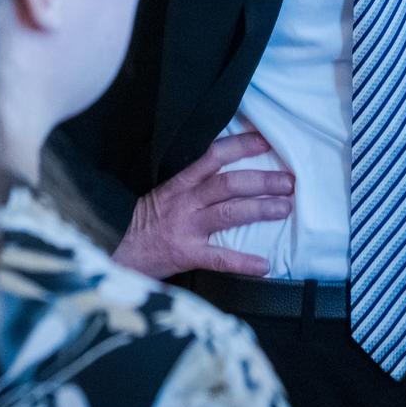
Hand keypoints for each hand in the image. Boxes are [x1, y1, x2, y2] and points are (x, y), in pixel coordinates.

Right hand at [111, 131, 293, 279]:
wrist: (116, 250)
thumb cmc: (144, 223)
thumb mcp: (163, 194)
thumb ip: (190, 185)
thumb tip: (226, 172)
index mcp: (180, 183)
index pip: (213, 156)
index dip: (240, 146)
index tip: (265, 141)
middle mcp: (185, 201)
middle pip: (229, 184)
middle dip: (262, 180)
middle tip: (289, 181)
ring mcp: (186, 227)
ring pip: (229, 213)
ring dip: (261, 208)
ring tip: (285, 208)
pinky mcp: (186, 254)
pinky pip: (219, 258)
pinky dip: (244, 262)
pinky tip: (265, 264)